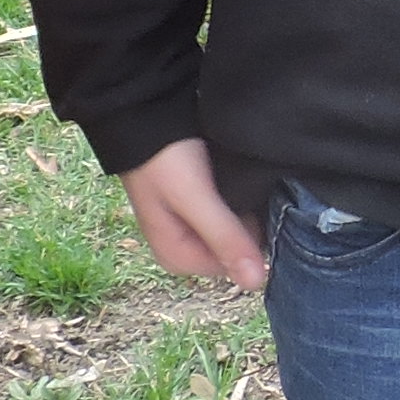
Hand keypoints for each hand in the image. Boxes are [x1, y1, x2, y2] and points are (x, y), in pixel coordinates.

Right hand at [120, 136, 269, 290]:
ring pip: (234, 232)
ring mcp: (189, 230)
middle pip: (235, 251)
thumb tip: (256, 284)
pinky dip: (238, 201)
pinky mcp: (196, 209)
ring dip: (245, 211)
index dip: (252, 240)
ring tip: (244, 183)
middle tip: (248, 190)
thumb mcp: (196, 199)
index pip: (237, 267)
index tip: (257, 207)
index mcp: (178, 259)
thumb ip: (225, 238)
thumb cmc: (164, 158)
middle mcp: (183, 250)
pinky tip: (239, 182)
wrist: (142, 115)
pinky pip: (228, 215)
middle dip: (248, 225)